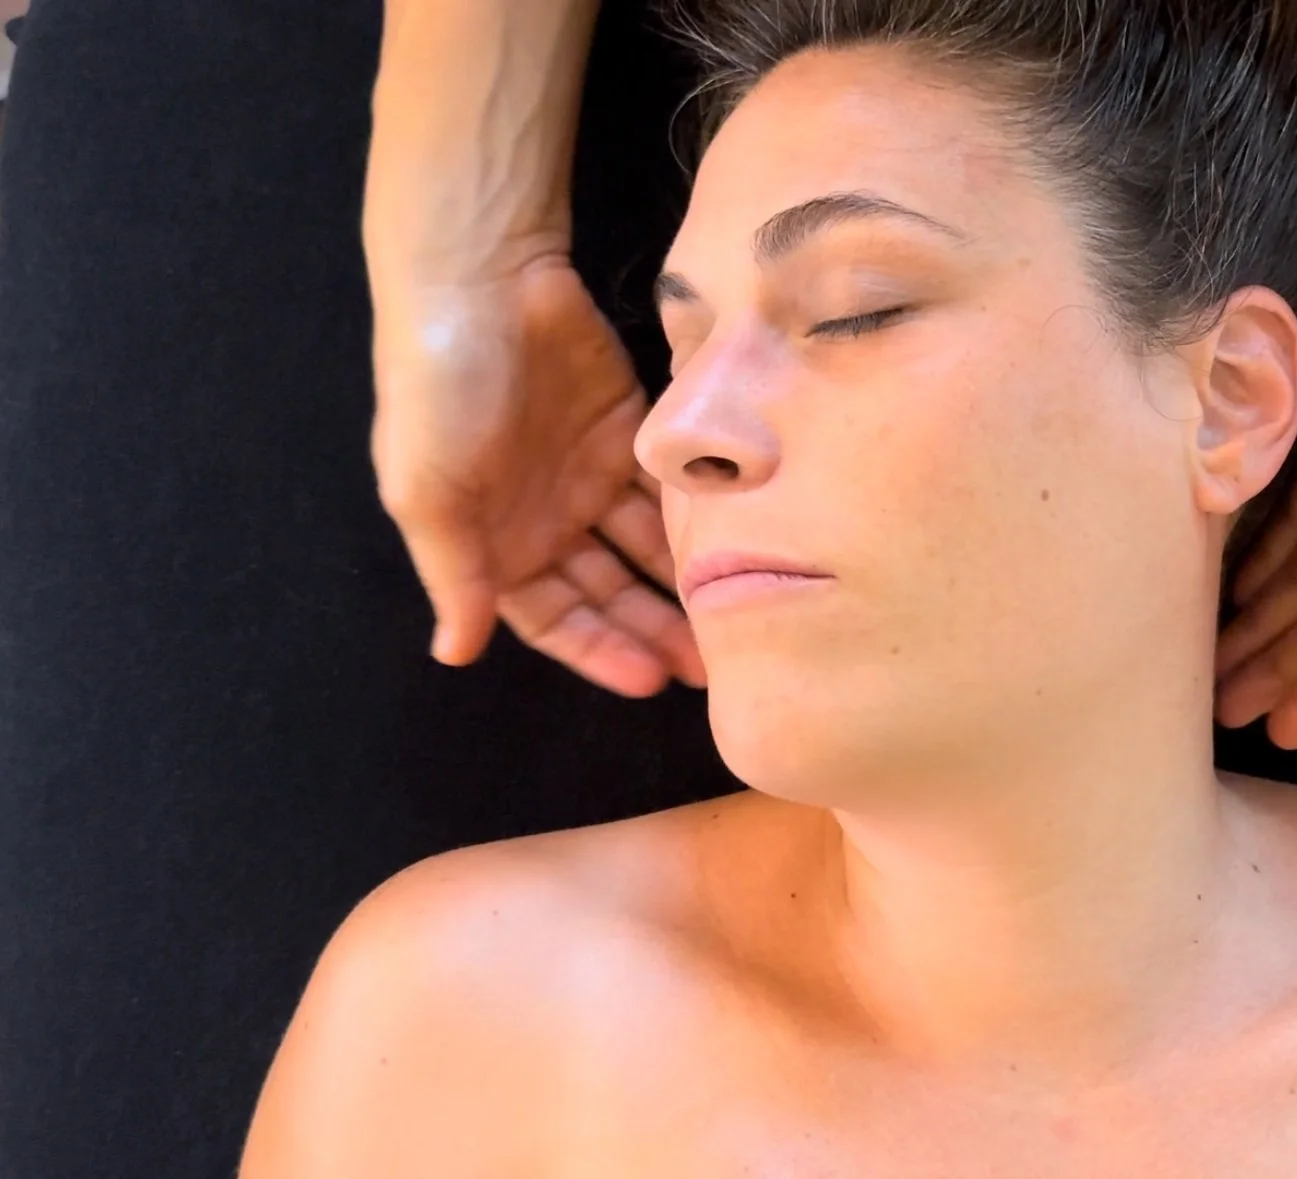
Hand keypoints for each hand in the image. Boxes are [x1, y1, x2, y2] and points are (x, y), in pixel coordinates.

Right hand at [371, 259, 702, 696]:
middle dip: (654, 629)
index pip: (553, 618)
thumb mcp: (427, 489)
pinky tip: (735, 546)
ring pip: (643, 548)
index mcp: (489, 540)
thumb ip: (454, 573)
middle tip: (715, 665)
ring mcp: (587, 472)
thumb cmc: (437, 388)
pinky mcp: (628, 429)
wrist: (480, 276)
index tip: (650, 681)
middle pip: (608, 591)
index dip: (599, 651)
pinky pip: (665, 491)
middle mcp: (541, 517)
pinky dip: (693, 520)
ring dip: (682, 584)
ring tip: (735, 612)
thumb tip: (456, 654)